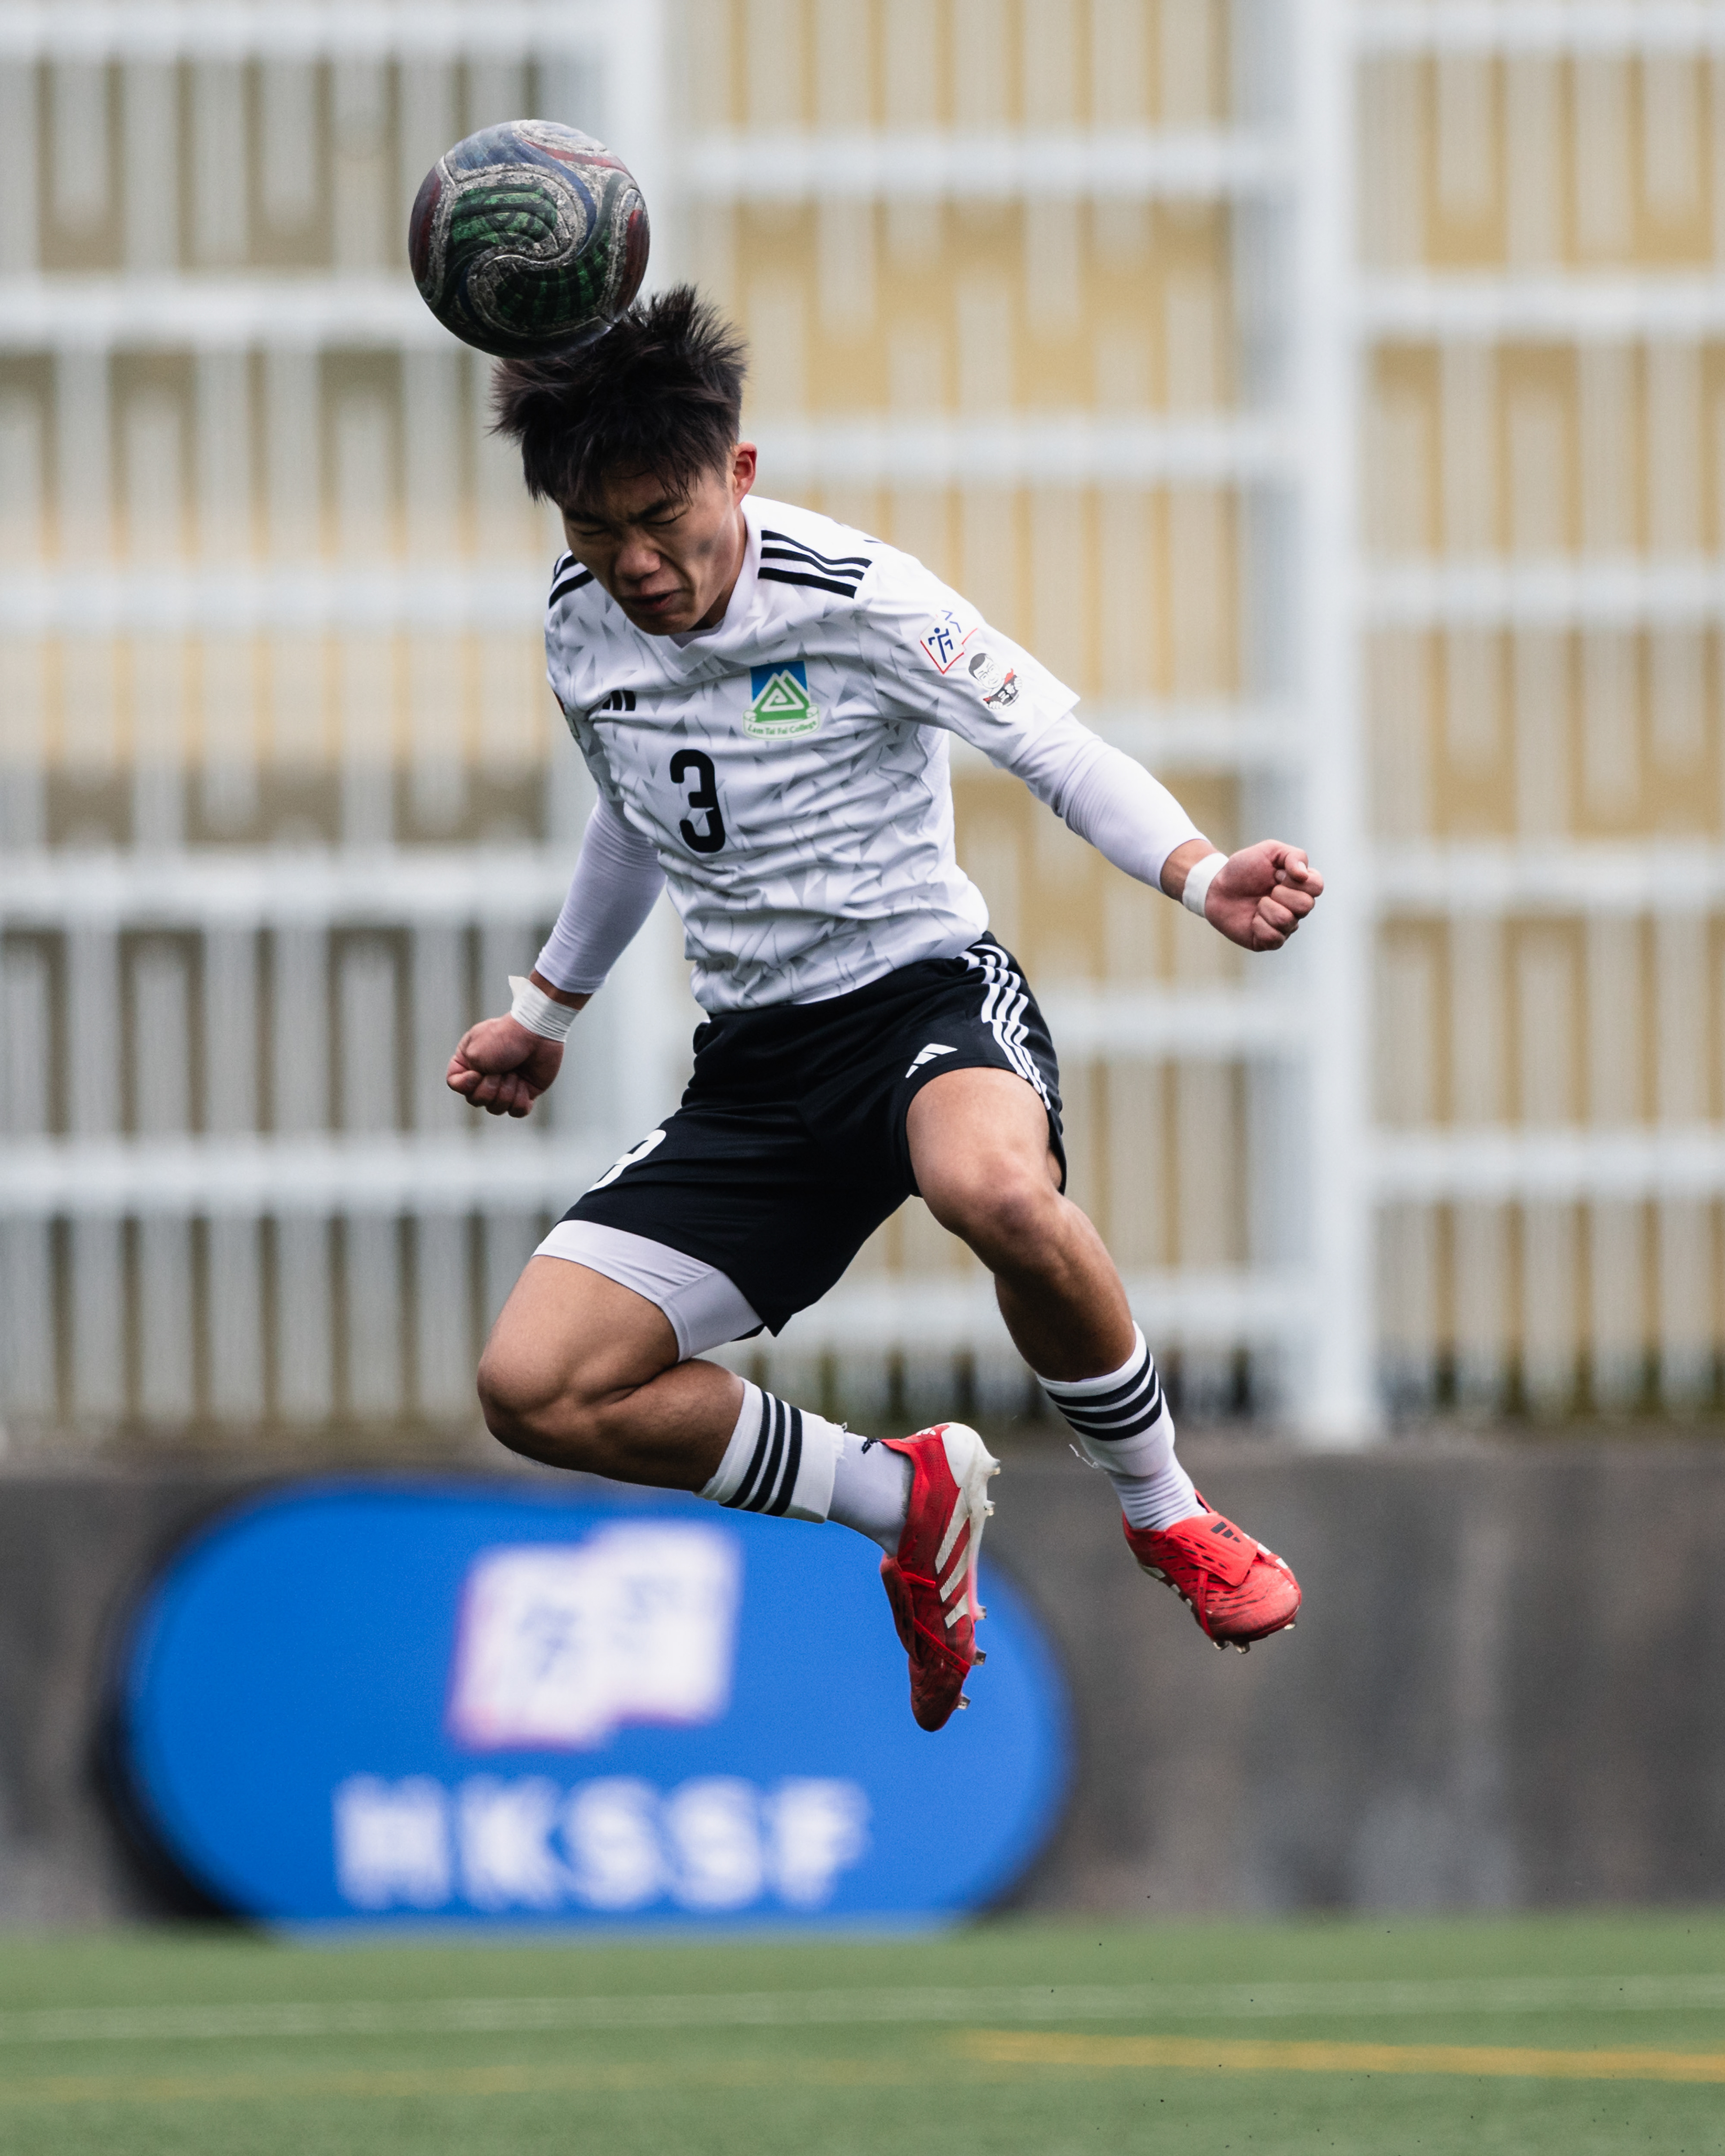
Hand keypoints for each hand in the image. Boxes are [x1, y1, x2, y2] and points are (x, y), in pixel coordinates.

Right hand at [446, 1016, 562, 1118]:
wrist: (537, 1034)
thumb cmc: (504, 1038)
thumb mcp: (474, 1051)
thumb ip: (466, 1074)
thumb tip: (478, 1088)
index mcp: (468, 1062)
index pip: (455, 1083)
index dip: (465, 1085)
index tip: (478, 1074)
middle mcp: (484, 1076)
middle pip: (475, 1100)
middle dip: (490, 1088)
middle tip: (502, 1071)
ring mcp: (504, 1086)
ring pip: (496, 1109)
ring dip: (506, 1092)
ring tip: (515, 1074)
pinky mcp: (524, 1092)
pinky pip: (517, 1111)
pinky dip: (520, 1100)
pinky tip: (524, 1084)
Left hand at [1202, 841, 1323, 950]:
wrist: (1216, 887)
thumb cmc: (1244, 869)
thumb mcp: (1269, 851)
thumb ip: (1293, 856)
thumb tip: (1304, 874)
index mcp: (1301, 886)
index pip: (1317, 886)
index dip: (1296, 880)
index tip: (1277, 874)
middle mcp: (1297, 908)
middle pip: (1306, 905)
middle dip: (1281, 894)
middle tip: (1266, 890)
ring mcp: (1285, 926)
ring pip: (1287, 921)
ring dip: (1266, 908)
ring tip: (1257, 903)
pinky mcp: (1270, 941)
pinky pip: (1274, 938)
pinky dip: (1259, 925)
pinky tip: (1252, 919)